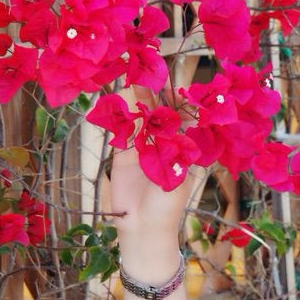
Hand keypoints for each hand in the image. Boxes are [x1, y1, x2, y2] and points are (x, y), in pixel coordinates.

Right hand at [109, 86, 200, 242]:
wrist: (143, 227)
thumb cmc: (169, 205)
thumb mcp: (178, 176)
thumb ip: (173, 151)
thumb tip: (174, 126)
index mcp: (183, 148)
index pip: (183, 118)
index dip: (180, 100)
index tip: (177, 83)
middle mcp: (164, 144)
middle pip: (160, 113)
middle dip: (156, 93)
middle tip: (151, 71)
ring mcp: (143, 147)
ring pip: (140, 118)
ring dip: (137, 100)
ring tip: (135, 80)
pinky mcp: (123, 154)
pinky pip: (121, 130)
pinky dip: (118, 115)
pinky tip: (116, 99)